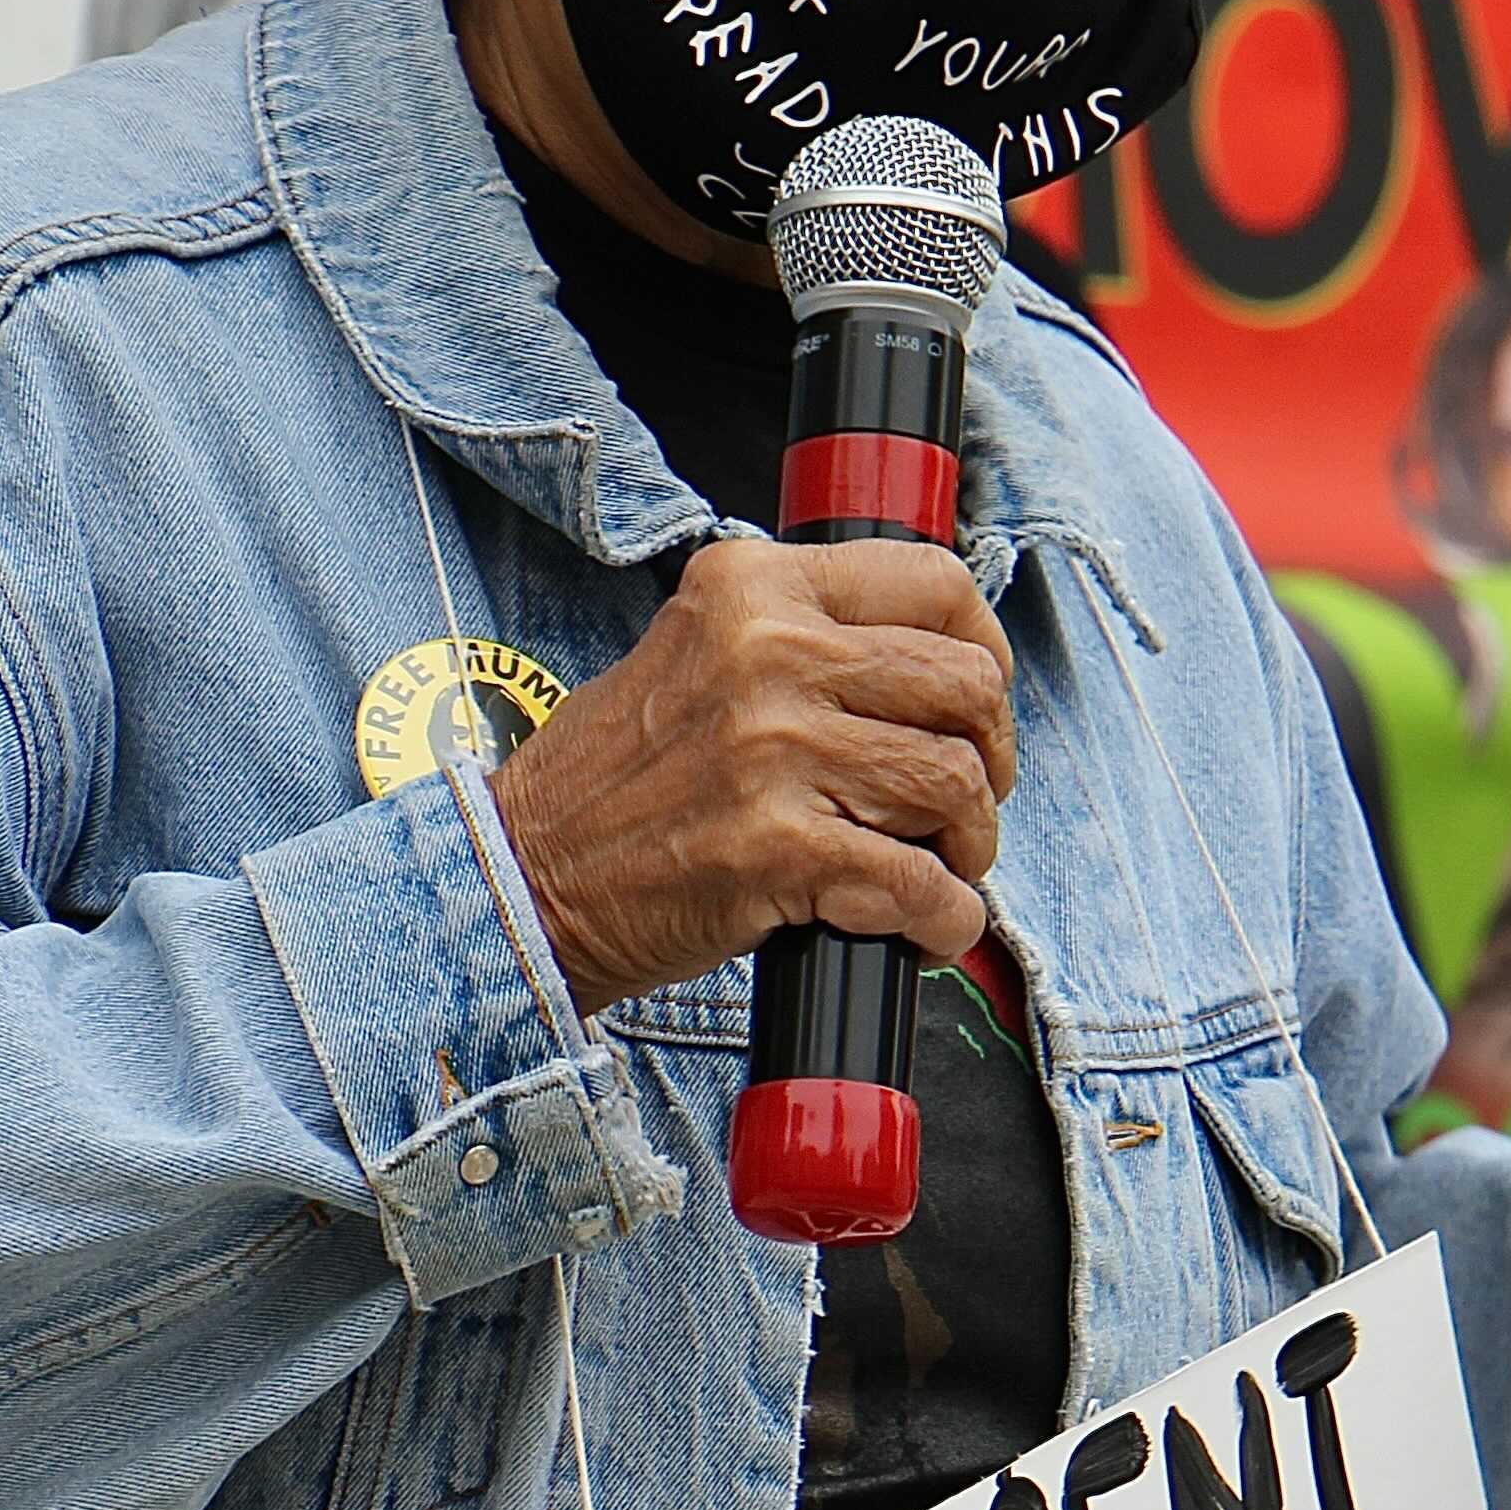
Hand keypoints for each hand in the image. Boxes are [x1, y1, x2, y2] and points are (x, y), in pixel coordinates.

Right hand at [487, 537, 1017, 1015]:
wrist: (523, 877)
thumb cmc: (614, 783)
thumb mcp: (696, 650)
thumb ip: (801, 637)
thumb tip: (936, 665)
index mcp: (751, 587)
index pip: (933, 581)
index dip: (986, 650)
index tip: (977, 705)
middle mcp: (765, 651)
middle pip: (964, 686)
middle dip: (987, 759)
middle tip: (962, 806)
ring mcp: (772, 749)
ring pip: (953, 784)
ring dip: (967, 846)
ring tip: (934, 869)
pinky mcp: (776, 849)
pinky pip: (919, 884)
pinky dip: (942, 919)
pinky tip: (920, 928)